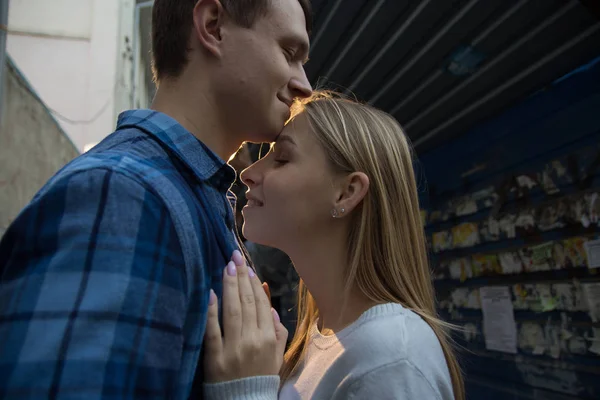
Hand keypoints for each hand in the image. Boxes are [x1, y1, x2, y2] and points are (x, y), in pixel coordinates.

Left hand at [203, 250, 287, 382]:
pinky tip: (210, 292)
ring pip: (232, 310)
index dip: (255, 284)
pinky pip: (212, 330)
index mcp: (268, 339)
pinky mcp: (215, 357)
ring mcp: (233, 348)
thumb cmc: (261, 377)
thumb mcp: (277, 356)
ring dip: (230, 285)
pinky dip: (211, 310)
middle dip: (241, 276)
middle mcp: (252, 340)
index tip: (248, 267)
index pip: (262, 305)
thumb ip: (278, 333)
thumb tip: (272, 308)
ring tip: (227, 266)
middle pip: (247, 303)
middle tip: (236, 256)